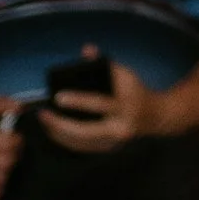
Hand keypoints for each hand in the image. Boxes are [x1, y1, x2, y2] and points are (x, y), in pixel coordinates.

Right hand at [0, 97, 25, 199]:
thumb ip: (3, 103)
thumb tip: (21, 108)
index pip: (8, 144)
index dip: (18, 141)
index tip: (16, 139)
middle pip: (6, 163)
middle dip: (14, 156)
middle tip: (11, 152)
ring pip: (0, 179)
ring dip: (5, 171)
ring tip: (0, 163)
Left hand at [37, 65, 155, 154]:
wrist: (155, 117)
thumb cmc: (136, 91)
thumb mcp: (125, 74)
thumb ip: (105, 63)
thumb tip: (86, 50)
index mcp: (126, 105)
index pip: (100, 103)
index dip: (78, 101)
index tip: (58, 97)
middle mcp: (120, 127)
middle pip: (85, 131)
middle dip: (60, 124)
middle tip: (43, 114)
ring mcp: (113, 142)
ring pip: (80, 142)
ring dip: (58, 133)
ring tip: (45, 121)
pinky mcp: (107, 149)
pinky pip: (81, 147)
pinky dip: (66, 139)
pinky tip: (54, 131)